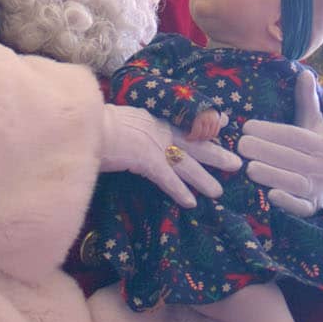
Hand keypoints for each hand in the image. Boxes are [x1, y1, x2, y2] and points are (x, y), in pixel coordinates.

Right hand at [99, 104, 239, 207]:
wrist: (86, 125)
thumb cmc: (97, 124)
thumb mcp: (123, 118)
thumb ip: (135, 125)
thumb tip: (137, 132)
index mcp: (154, 119)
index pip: (186, 123)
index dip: (205, 127)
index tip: (223, 125)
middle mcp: (160, 130)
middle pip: (195, 144)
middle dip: (216, 155)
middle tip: (236, 164)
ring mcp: (155, 146)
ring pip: (187, 165)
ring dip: (203, 179)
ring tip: (217, 192)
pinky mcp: (147, 161)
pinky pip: (168, 179)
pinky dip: (180, 191)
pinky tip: (191, 203)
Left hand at [238, 70, 322, 216]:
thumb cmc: (315, 149)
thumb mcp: (313, 125)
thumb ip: (306, 101)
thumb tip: (306, 74)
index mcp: (321, 144)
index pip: (293, 136)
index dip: (270, 131)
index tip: (246, 127)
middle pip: (291, 158)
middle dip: (264, 151)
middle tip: (240, 146)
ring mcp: (319, 190)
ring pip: (294, 182)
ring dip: (271, 175)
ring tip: (248, 168)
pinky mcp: (313, 209)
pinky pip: (301, 207)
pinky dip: (287, 203)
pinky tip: (269, 196)